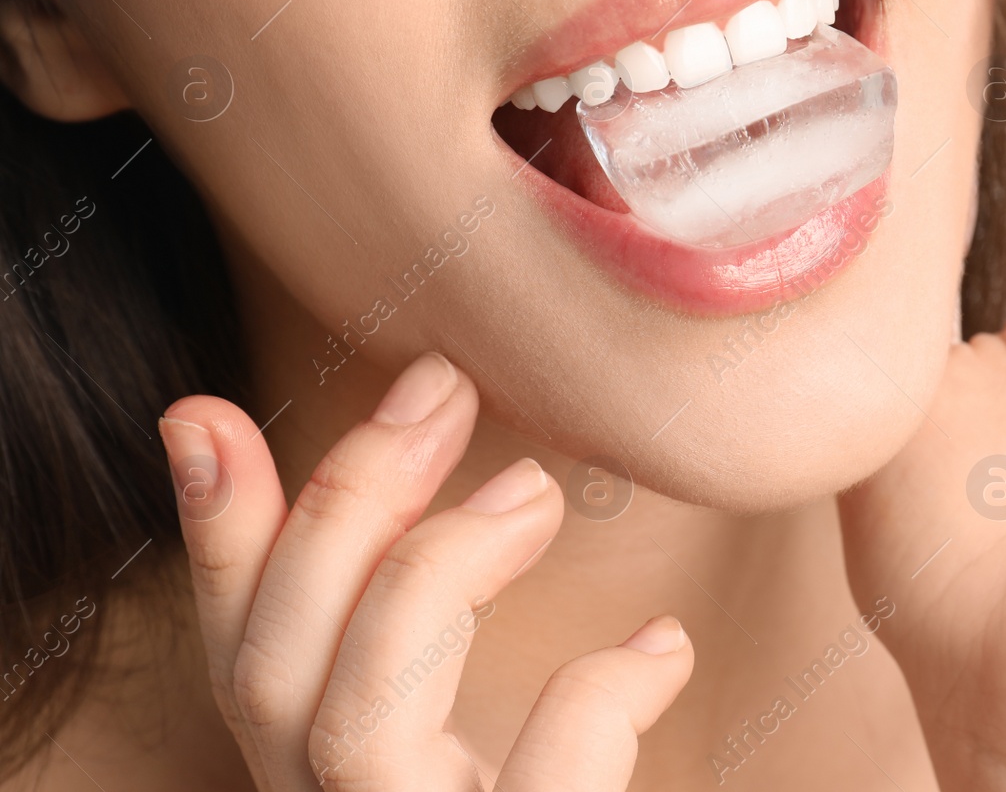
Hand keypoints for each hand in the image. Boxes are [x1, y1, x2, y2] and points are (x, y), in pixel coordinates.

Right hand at [159, 352, 692, 789]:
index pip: (238, 659)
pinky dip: (603, 694)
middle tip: (442, 389)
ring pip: (359, 720)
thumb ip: (376, 604)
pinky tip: (660, 647)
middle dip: (350, 505)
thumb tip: (237, 439)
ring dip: (439, 572)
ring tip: (538, 493)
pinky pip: (541, 780)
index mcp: (330, 781)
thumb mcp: (441, 716)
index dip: (215, 538)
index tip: (209, 413)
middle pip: (282, 673)